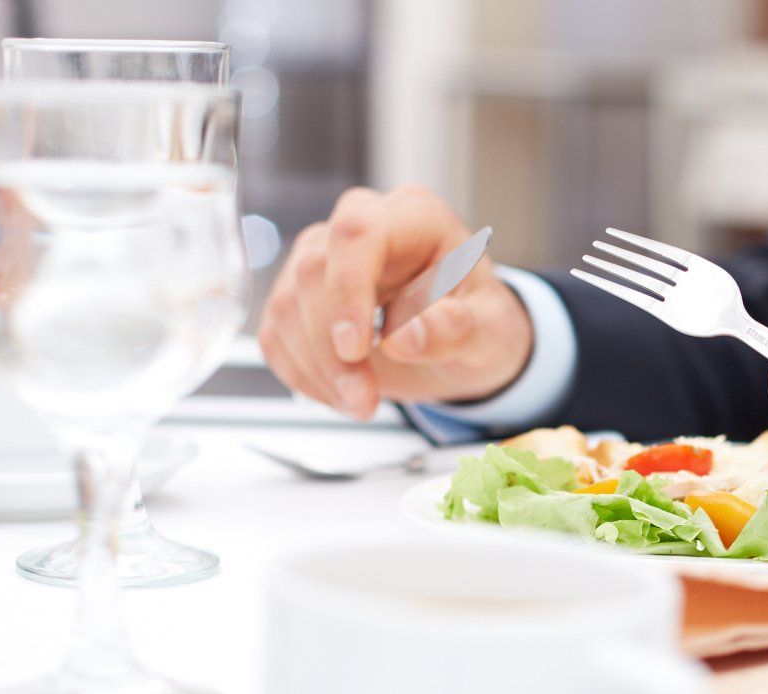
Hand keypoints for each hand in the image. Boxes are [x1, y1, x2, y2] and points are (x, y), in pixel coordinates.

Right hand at [257, 185, 531, 420]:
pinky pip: (276, 335)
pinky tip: (341, 394)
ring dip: (318, 370)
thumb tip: (405, 338)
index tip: (354, 349)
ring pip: (286, 306)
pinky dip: (303, 375)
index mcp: (415, 216)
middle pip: (313, 273)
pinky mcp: (298, 294)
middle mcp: (360, 224)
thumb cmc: (479, 323)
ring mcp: (321, 256)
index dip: (347, 291)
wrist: (462, 342)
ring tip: (362, 403)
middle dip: (331, 350)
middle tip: (364, 401)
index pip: (358, 234)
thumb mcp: (492, 332)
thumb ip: (457, 330)